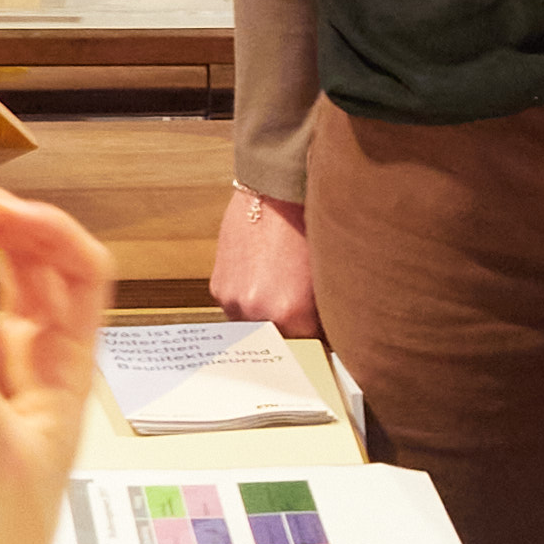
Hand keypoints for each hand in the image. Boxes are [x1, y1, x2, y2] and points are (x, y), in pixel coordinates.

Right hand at [213, 186, 318, 336]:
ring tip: (280, 290)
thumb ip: (321, 312)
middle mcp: (258, 313)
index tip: (324, 337)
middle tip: (303, 310)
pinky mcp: (219, 288)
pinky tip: (263, 279)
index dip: (319, 342)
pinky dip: (250, 301)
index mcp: (291, 314)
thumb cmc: (308, 227)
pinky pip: (237, 308)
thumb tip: (325, 335)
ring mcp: (234, 302)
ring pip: (255, 328)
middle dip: (292, 332)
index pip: (309, 351)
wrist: (274, 193)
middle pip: (279, 343)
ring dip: (267, 319)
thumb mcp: (324, 276)